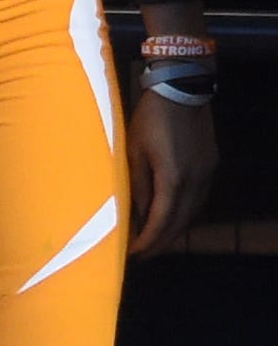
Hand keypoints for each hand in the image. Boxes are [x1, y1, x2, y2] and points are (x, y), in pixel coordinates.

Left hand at [128, 85, 215, 255]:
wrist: (182, 89)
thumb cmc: (150, 119)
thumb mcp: (134, 152)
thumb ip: (138, 186)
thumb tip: (138, 215)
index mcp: (173, 178)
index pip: (161, 221)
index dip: (148, 241)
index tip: (133, 254)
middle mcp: (196, 180)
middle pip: (180, 222)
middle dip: (161, 242)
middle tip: (143, 255)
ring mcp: (207, 173)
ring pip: (193, 212)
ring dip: (175, 230)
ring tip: (155, 241)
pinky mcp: (211, 165)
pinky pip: (199, 198)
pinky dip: (184, 213)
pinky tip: (172, 217)